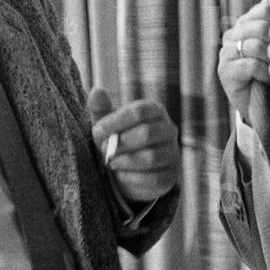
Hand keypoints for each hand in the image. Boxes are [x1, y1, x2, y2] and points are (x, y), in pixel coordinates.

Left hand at [89, 89, 179, 203]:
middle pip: (147, 133)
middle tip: (103, 150)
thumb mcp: (107, 124)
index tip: (97, 131)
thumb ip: (101, 109)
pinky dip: (133, 177)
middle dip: (120, 143)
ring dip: (125, 161)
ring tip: (111, 162)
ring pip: (151, 157)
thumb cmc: (118, 139)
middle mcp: (169, 129)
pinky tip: (121, 175)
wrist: (130, 170)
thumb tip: (96, 91)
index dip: (116, 121)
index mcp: (155, 110)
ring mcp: (173, 153)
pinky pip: (154, 178)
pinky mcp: (171, 175)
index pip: (139, 111)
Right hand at [218, 0, 269, 120]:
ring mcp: (226, 52)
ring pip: (253, 45)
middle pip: (258, 27)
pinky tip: (268, 79)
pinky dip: (263, 72)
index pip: (264, 10)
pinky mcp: (224, 71)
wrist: (267, 105)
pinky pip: (249, 64)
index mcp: (245, 23)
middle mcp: (232, 35)